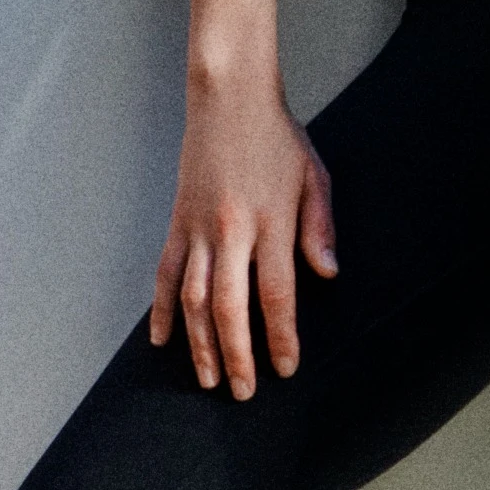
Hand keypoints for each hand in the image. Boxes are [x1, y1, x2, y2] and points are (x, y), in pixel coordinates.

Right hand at [146, 74, 338, 397]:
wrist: (229, 98)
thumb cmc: (278, 137)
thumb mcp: (314, 176)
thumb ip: (320, 228)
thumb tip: (328, 275)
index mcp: (270, 221)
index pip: (275, 293)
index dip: (281, 336)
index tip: (286, 366)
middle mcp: (231, 230)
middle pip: (230, 308)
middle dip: (236, 355)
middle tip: (244, 391)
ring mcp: (198, 228)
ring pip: (194, 299)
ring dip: (199, 344)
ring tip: (207, 379)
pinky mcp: (177, 222)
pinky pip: (165, 274)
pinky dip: (161, 310)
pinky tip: (163, 341)